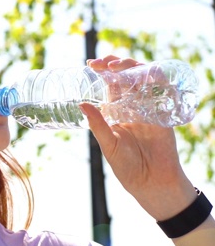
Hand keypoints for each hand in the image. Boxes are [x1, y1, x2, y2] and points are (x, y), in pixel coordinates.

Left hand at [82, 56, 195, 220]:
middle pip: (127, 76)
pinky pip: (165, 91)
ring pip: (145, 79)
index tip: (90, 64)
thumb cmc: (127, 167)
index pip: (109, 84)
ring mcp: (149, 107)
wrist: (153, 182)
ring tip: (120, 67)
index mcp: (115, 111)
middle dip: (117, 64)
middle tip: (105, 63)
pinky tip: (149, 74)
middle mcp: (132, 106)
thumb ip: (98, 125)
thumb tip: (81, 104)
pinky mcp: (165, 113)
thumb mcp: (109, 145)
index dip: (101, 71)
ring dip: (135, 67)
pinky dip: (159, 79)